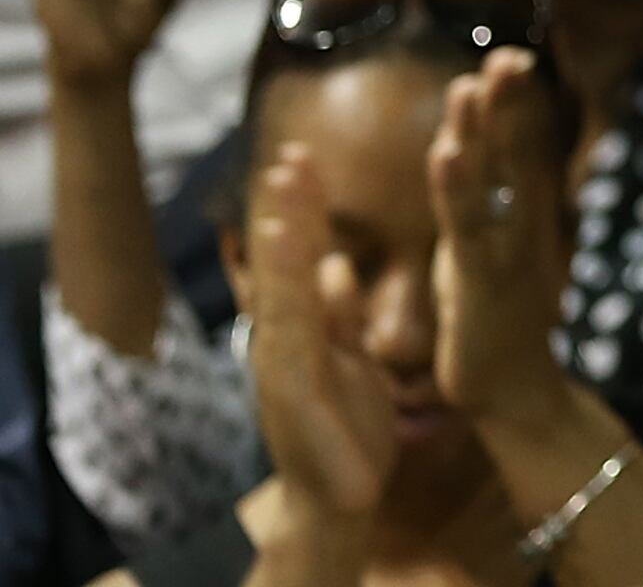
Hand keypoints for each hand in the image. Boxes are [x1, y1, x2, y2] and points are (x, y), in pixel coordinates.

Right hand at [247, 144, 400, 519]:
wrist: (340, 499)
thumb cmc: (345, 429)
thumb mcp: (349, 358)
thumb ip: (338, 314)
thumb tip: (334, 265)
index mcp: (301, 329)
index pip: (300, 258)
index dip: (300, 210)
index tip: (302, 158)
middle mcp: (284, 340)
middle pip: (284, 265)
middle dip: (287, 211)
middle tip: (290, 153)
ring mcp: (282, 364)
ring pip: (283, 289)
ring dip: (285, 238)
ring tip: (285, 187)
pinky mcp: (292, 390)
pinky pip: (297, 335)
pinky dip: (298, 296)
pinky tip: (306, 262)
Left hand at [428, 49, 572, 418]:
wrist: (517, 391)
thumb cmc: (497, 324)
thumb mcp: (491, 257)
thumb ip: (486, 212)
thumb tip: (474, 170)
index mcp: (521, 218)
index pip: (521, 147)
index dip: (515, 104)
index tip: (510, 60)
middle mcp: (521, 226)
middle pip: (516, 150)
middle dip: (510, 102)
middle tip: (508, 55)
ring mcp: (504, 250)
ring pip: (492, 178)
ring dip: (481, 130)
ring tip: (469, 86)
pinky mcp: (479, 279)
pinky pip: (465, 224)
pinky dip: (457, 185)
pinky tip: (445, 151)